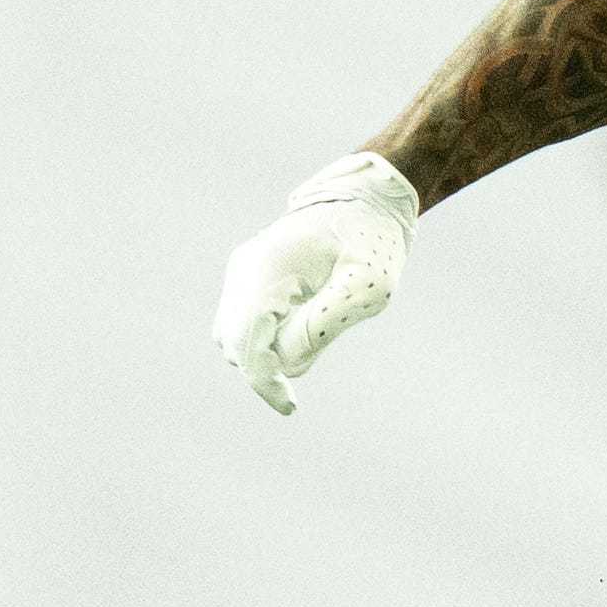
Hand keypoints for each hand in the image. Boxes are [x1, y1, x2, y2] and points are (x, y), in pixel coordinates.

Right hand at [214, 152, 419, 416]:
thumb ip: (322, 325)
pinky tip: (304, 328)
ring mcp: (243, 272)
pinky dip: (265, 338)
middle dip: (265, 368)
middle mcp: (245, 272)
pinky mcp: (250, 277)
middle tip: (306, 374)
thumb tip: (284, 363)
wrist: (366, 199)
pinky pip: (244, 321)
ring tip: (315, 336)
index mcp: (268, 272)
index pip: (248, 342)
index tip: (289, 407)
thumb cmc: (373, 241)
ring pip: (233, 335)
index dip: (264, 381)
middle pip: (234, 344)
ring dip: (264, 353)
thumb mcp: (367, 287)